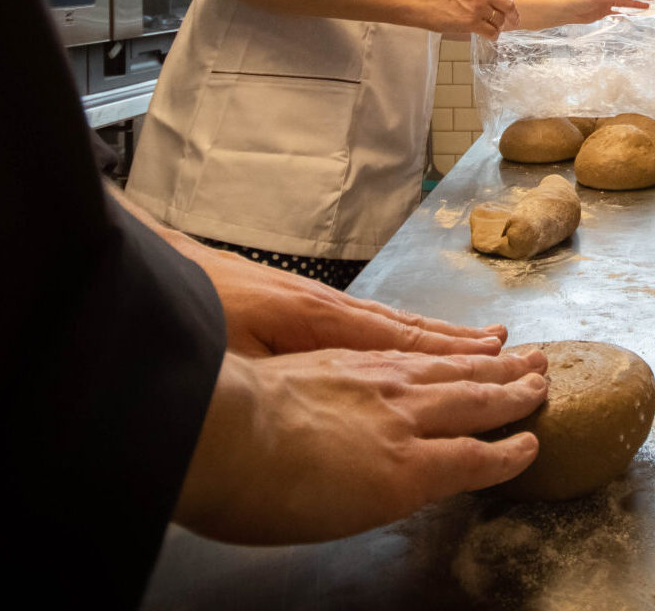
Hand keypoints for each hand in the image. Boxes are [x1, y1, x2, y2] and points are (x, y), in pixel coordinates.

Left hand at [174, 239, 507, 356]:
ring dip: (435, 335)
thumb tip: (331, 385)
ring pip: (386, 321)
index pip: (397, 339)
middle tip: (507, 348)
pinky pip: (363, 321)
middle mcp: (325, 306)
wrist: (147, 269)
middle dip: (457, 342)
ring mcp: (310, 303)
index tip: (494, 355)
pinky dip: (399, 331)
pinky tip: (407, 338)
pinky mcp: (292, 306)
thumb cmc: (183, 318)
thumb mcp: (232, 357)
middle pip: (404, 326)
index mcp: (316, 318)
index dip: (447, 352)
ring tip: (477, 341)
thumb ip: (286, 372)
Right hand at [176, 347, 548, 543]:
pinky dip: (508, 451)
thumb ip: (293, 395)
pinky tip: (530, 446)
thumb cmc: (217, 420)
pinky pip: (474, 457)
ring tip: (542, 386)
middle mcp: (381, 382)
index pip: (409, 356)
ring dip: (514, 392)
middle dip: (497, 363)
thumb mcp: (262, 387)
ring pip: (476, 400)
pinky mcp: (410, 467)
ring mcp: (400, 420)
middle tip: (531, 357)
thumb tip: (294, 415)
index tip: (469, 346)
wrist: (219, 431)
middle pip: (454, 368)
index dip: (445, 352)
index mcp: (343, 362)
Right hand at [412, 0, 516, 36]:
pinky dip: (493, 36)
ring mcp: (478, 7)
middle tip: (513, 21)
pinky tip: (490, 36)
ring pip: (501, 20)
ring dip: (499, 26)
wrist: (417, 0)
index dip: (509, 0)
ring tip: (493, 29)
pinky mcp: (471, 23)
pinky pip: (492, 32)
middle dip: (513, 14)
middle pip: (509, 4)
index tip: (509, 7)